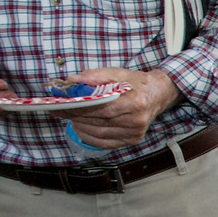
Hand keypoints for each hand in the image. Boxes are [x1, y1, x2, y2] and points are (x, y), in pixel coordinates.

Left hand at [60, 67, 176, 153]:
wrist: (157, 94)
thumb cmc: (136, 83)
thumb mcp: (117, 73)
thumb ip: (94, 76)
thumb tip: (71, 81)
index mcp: (135, 102)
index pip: (101, 108)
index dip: (78, 108)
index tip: (60, 105)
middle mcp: (137, 120)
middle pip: (98, 122)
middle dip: (75, 116)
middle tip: (60, 110)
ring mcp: (135, 133)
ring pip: (100, 134)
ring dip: (81, 127)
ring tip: (71, 118)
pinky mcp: (132, 140)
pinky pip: (106, 143)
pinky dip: (90, 137)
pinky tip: (81, 128)